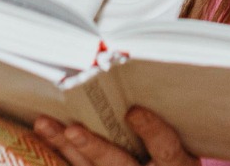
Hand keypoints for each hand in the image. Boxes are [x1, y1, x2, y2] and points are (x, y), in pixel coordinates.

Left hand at [34, 108, 197, 165]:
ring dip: (65, 145)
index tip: (133, 111)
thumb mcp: (186, 136)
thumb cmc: (177, 149)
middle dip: (94, 146)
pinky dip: (60, 150)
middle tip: (73, 129)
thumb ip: (169, 112)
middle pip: (117, 163)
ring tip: (44, 124)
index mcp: (177, 163)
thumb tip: (139, 73)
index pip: (165, 148)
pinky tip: (43, 133)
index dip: (151, 131)